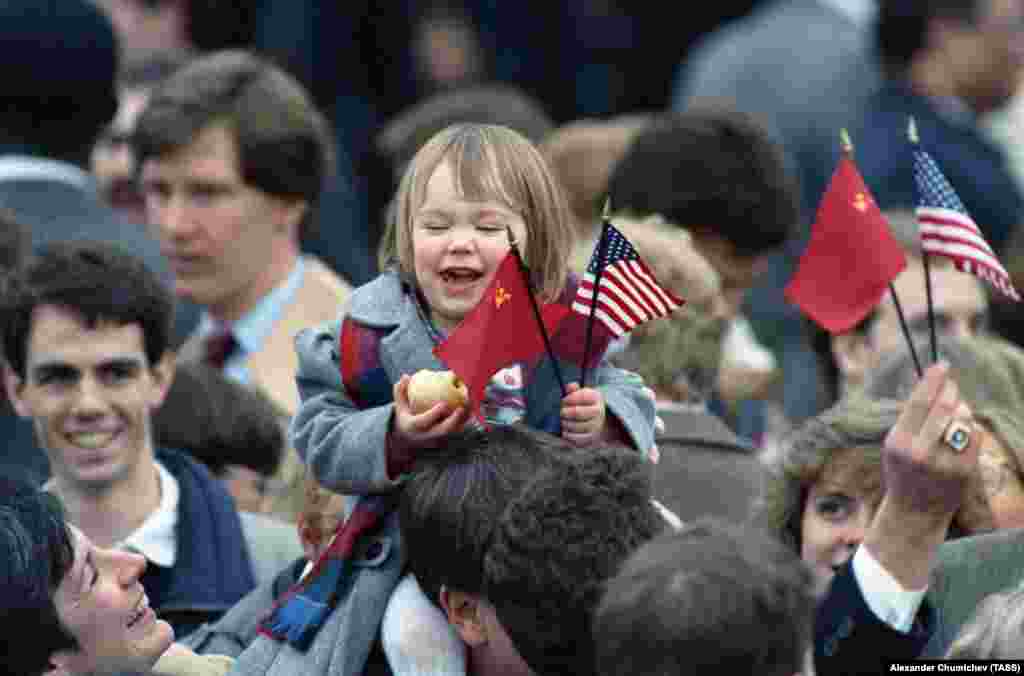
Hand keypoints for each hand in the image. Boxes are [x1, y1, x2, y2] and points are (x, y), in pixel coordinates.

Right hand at [390, 373, 470, 452]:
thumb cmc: (405, 416)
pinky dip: (465, 420)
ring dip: (463, 420)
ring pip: (453, 431)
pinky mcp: (445, 438)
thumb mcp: (399, 405)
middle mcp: (426, 435)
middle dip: (453, 421)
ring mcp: (437, 438)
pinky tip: (472, 409)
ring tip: (471, 406)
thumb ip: (400, 391)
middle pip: (442, 431)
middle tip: (461, 408)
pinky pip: (457, 429)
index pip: (424, 422)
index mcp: (414, 427)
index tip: (443, 404)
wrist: (408, 437)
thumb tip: (405, 376)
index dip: (434, 414)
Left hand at [561, 382, 606, 444]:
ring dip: (566, 425)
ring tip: (561, 422)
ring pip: (577, 427)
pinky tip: (564, 432)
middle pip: (578, 413)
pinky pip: (579, 439)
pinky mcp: (592, 437)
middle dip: (565, 413)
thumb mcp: (580, 393)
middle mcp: (599, 411)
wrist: (598, 419)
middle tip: (560, 413)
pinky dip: (569, 436)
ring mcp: (597, 425)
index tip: (562, 401)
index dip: (568, 399)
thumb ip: (573, 389)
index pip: (582, 396)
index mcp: (596, 397)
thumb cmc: (584, 403)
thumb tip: (570, 386)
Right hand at [864, 362, 980, 589]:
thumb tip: (933, 385)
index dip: (932, 380)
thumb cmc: (903, 471)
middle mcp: (920, 453)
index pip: (918, 402)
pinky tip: (961, 432)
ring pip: (962, 420)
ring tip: (954, 411)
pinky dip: (969, 428)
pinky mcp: (964, 471)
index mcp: (898, 442)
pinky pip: (973, 436)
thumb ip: (911, 418)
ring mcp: (944, 463)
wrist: (914, 512)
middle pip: (943, 408)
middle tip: (951, 383)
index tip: (941, 365)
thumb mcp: (895, 444)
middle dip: (950, 390)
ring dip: (961, 408)